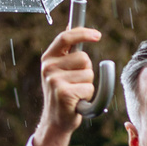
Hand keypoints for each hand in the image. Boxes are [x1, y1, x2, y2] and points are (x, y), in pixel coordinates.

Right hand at [33, 26, 102, 145]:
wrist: (56, 121)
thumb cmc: (63, 93)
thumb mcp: (60, 68)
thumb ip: (66, 49)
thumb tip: (70, 24)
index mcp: (48, 58)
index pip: (65, 38)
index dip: (83, 33)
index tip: (98, 35)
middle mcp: (49, 68)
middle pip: (84, 58)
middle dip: (87, 70)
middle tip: (76, 83)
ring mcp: (55, 81)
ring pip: (88, 74)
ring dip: (88, 85)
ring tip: (76, 93)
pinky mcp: (64, 93)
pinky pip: (89, 88)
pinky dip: (88, 96)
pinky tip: (77, 102)